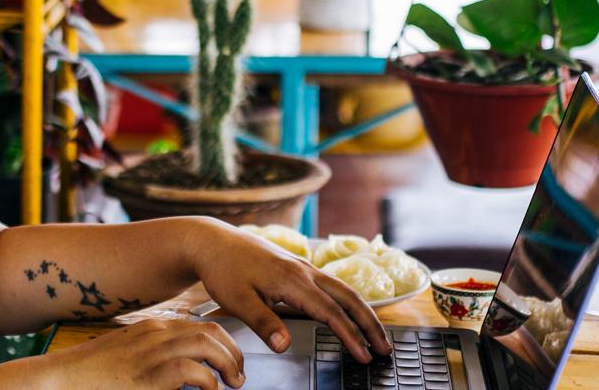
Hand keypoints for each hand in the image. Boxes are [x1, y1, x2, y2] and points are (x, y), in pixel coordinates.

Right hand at [45, 319, 245, 389]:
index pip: (200, 325)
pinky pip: (191, 372)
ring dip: (228, 365)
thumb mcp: (125, 357)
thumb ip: (151, 359)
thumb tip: (179, 374)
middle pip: (210, 331)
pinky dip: (208, 383)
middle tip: (238, 375)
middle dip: (233, 351)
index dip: (224, 342)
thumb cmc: (90, 375)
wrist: (58, 379)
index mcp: (150, 329)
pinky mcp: (147, 377)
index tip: (232, 359)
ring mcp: (150, 353)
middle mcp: (154, 335)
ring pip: (207, 345)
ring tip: (232, 383)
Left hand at [183, 219, 391, 362]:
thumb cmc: (223, 270)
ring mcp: (304, 267)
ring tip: (376, 335)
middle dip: (370, 323)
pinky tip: (351, 313)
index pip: (331, 312)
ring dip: (364, 312)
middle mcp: (304, 271)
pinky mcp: (299, 267)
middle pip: (349, 297)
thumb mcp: (236, 301)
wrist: (212, 241)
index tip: (364, 356)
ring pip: (344, 289)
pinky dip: (349, 301)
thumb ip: (263, 323)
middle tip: (385, 348)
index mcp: (292, 280)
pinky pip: (333, 285)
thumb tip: (284, 345)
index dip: (350, 336)